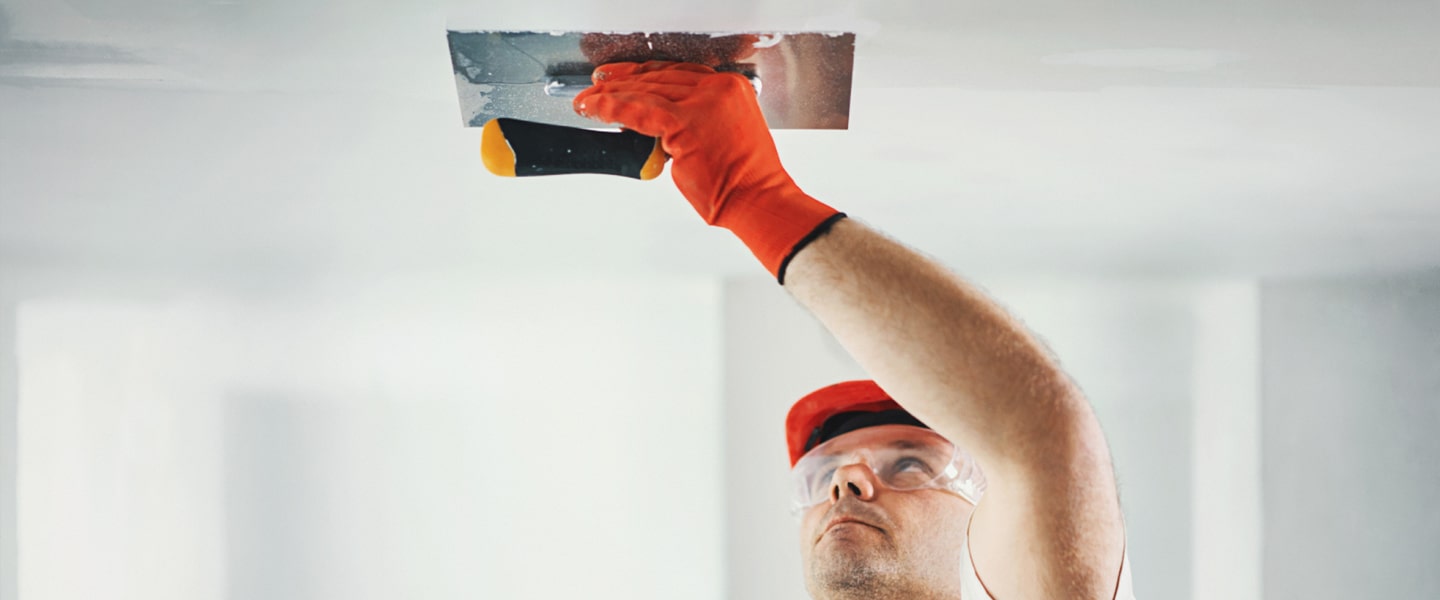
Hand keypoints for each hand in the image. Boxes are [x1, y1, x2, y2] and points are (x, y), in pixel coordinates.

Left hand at [574, 61, 843, 281]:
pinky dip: (612, 109)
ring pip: (646, 91)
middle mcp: (719, 89)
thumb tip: (659, 121)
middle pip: (659, 77)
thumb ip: (698, 120)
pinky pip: (639, 110)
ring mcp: (703, 103)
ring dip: (611, 95)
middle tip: (597, 86)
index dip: (644, 73)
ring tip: (587, 101)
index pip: (678, 72)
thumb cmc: (745, 179)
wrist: (757, 199)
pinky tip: (595, 109)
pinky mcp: (685, 123)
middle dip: (622, 81)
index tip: (621, 76)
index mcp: (732, 87)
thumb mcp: (726, 135)